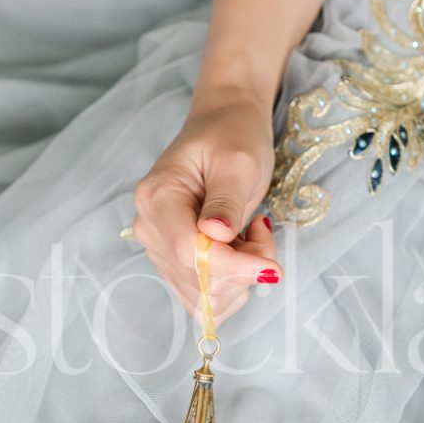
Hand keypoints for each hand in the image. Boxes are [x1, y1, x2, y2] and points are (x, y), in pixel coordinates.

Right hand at [133, 97, 279, 324]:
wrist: (225, 127)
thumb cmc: (233, 136)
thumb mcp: (238, 161)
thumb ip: (227, 201)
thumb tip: (215, 236)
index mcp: (157, 198)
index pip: (189, 252)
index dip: (233, 266)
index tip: (273, 266)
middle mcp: (150, 227)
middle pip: (198, 281)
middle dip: (242, 267)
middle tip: (263, 229)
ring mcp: (160, 247)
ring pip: (205, 296)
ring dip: (241, 276)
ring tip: (253, 233)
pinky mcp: (176, 261)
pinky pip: (207, 294)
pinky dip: (234, 281)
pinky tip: (242, 248)